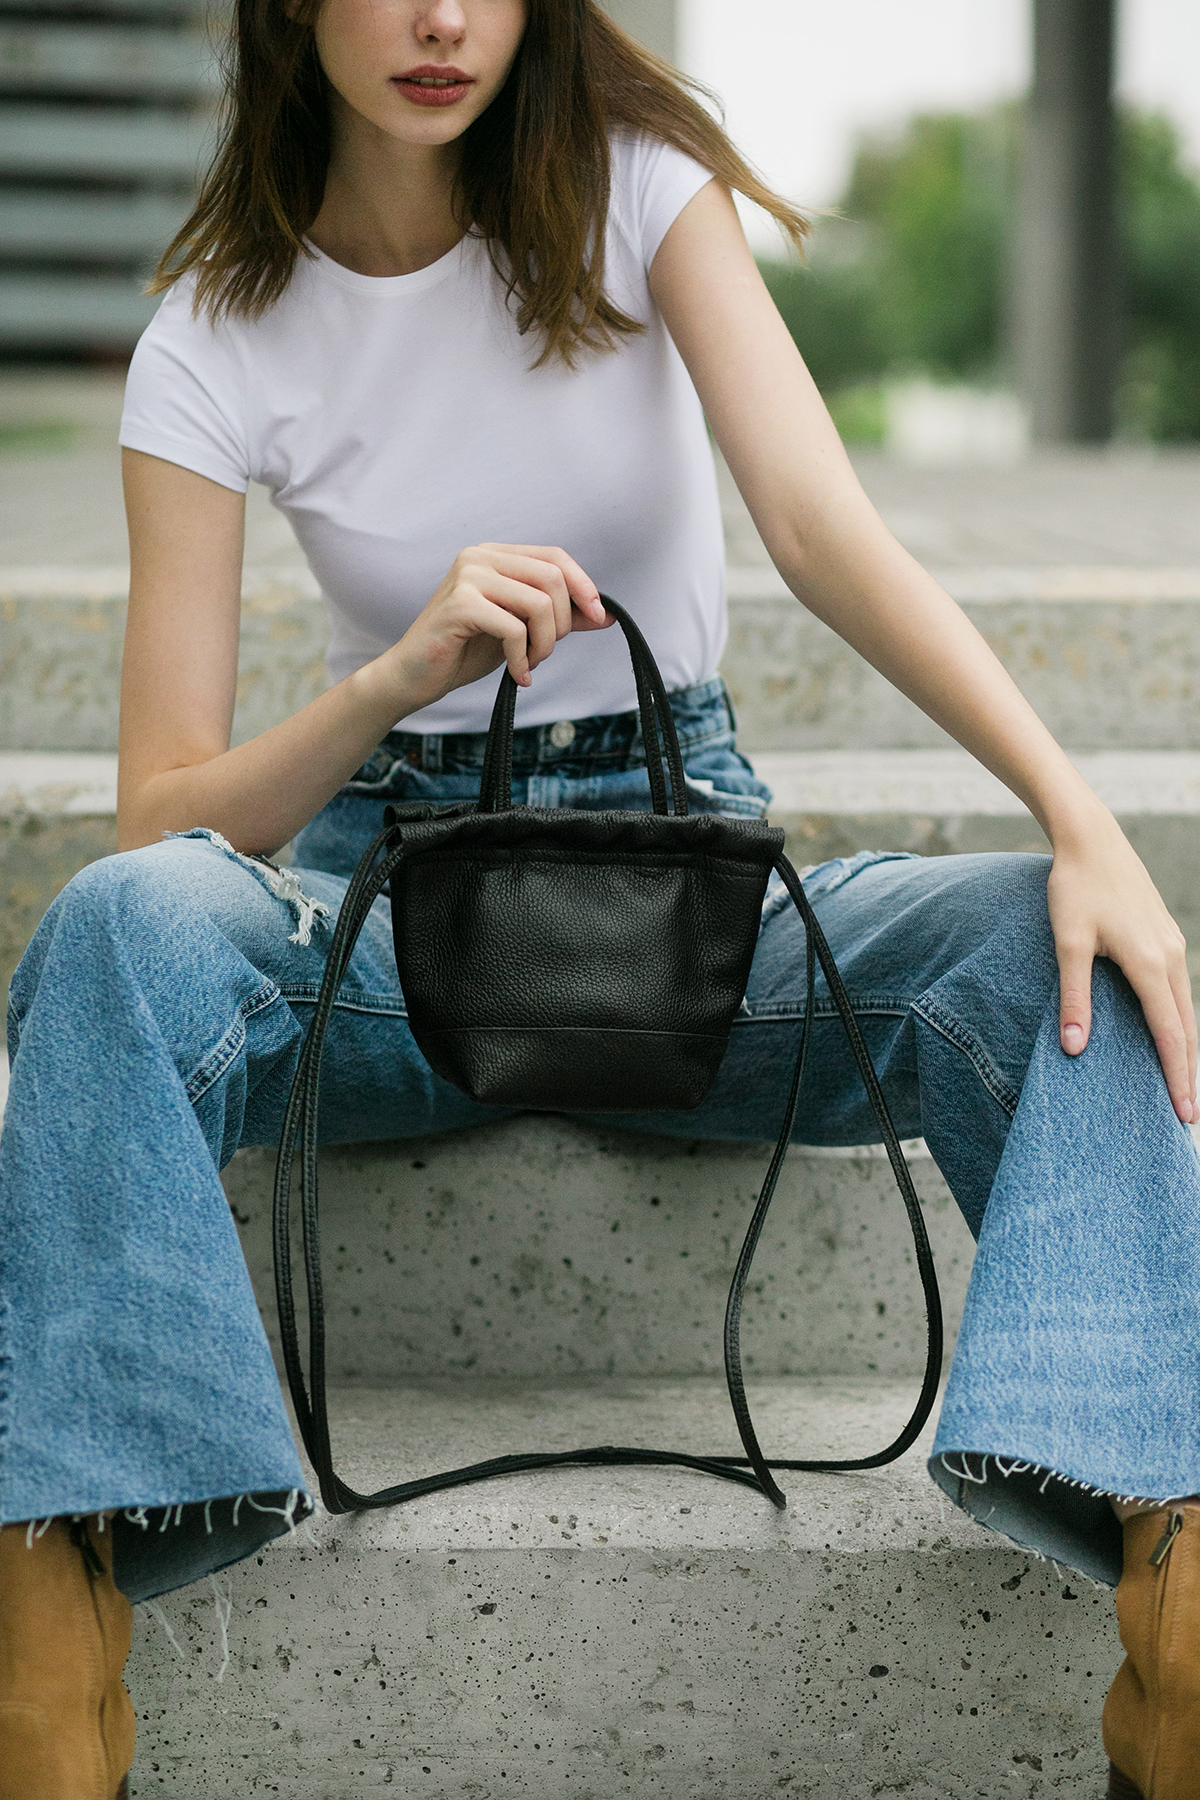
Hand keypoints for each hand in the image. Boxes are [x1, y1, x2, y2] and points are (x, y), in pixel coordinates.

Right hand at [382, 543, 610, 708]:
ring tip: (529, 664)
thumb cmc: (465, 650)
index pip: (555, 557)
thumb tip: (607, 614)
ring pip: (538, 604)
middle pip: (552, 578)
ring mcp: (468, 576)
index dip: (583, 586)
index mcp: (495, 555)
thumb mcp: (522, 630)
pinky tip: (517, 675)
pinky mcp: (460, 603)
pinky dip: (522, 658)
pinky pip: (514, 628)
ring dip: (544, 644)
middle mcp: (480, 556)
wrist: (414, 675)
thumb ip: (559, 617)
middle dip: (561, 624)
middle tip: (544, 652)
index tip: (598, 617)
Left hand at [1047, 803, 1196, 1122]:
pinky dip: (1180, 1020)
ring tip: (1183, 1084)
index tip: (1182, 1113)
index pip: (1170, 1034)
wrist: (1091, 840)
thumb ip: (1072, 997)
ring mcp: (1172, 945)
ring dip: (1187, 1048)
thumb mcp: (1067, 943)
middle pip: (1188, 1028)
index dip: (1176, 1076)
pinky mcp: (1166, 937)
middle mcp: (1170, 957)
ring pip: (1186, 1009)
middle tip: (1186, 1117)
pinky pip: (1178, 990)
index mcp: (1149, 963)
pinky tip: (1172, 1035)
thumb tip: (1073, 1049)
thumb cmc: (1075, 889)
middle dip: (1189, 1072)